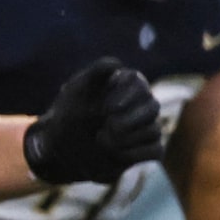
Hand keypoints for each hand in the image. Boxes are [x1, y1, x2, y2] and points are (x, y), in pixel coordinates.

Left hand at [24, 56, 164, 184]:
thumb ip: (96, 73)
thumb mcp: (76, 91)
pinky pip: (155, 150)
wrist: (64, 154)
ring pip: (154, 130)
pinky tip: (114, 154)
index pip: (139, 83)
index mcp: (124, 86)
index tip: (106, 109)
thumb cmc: (69, 118)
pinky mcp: (148, 150)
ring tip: (102, 141)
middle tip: (107, 127)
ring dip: (126, 138)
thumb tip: (117, 64)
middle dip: (129, 120)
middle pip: (152, 107)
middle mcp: (139, 106)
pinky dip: (134, 154)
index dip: (126, 97)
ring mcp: (146, 128)